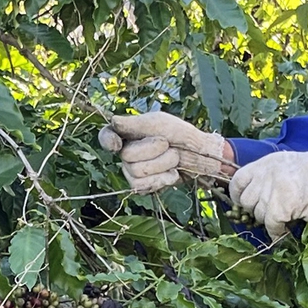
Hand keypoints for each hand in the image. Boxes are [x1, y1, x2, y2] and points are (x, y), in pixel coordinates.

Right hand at [98, 110, 232, 194]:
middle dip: (154, 149)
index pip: (106, 136)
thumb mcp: (159, 123)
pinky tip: (172, 173)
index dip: (107, 141)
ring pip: (137, 171)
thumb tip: (113, 120)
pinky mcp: (143, 187)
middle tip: (168, 144)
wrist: (200, 156)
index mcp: (128, 133)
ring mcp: (133, 171)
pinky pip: (142, 186)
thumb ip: (135, 124)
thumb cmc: (180, 135)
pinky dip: (162, 178)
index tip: (117, 145)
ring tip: (174, 158)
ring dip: (162, 164)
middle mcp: (126, 153)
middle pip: (127, 155)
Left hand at [231, 149, 307, 230]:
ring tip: (283, 216)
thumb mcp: (285, 163)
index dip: (237, 194)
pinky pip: (270, 226)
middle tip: (270, 210)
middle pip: (246, 201)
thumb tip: (252, 190)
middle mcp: (263, 177)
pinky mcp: (278, 209)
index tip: (242, 201)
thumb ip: (266, 174)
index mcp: (264, 164)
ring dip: (268, 219)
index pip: (238, 181)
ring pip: (258, 215)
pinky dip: (275, 231)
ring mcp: (270, 193)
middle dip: (256, 208)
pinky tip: (282, 230)